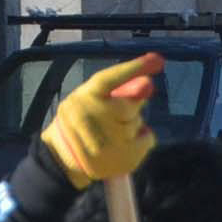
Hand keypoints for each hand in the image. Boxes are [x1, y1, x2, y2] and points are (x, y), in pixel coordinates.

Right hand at [41, 54, 161, 187]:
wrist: (64, 161)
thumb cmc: (79, 124)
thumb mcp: (83, 99)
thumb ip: (110, 92)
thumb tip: (146, 83)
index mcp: (84, 97)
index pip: (111, 79)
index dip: (134, 69)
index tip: (157, 60)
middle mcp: (94, 117)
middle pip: (130, 104)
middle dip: (132, 106)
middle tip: (122, 112)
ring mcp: (110, 140)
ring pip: (138, 121)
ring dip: (133, 124)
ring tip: (115, 133)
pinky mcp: (124, 157)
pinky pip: (148, 138)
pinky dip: (144, 138)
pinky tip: (130, 143)